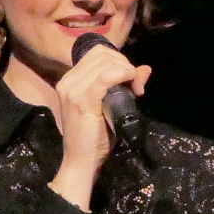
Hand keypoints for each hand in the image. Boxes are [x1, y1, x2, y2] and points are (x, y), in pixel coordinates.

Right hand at [47, 44, 151, 209]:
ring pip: (105, 63)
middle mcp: (68, 80)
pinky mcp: (82, 100)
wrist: (82, 160)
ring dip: (127, 70)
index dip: (119, 59)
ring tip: (136, 89)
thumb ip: (124, 85)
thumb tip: (145, 68)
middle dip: (125, 63)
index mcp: (70, 80)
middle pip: (101, 54)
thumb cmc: (95, 137)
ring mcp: (72, 89)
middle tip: (136, 84)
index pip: (97, 53)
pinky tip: (134, 86)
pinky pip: (106, 76)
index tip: (131, 77)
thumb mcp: (111, 106)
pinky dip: (124, 75)